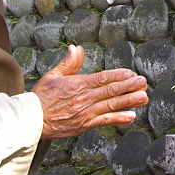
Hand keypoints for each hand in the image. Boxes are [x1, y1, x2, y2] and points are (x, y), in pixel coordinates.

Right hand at [32, 45, 147, 138]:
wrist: (31, 121)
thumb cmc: (41, 98)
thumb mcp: (53, 76)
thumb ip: (68, 63)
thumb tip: (77, 48)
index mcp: (78, 84)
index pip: (103, 78)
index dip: (119, 75)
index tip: (131, 73)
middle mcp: (84, 98)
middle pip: (110, 90)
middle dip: (129, 86)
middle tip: (143, 82)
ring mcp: (85, 113)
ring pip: (111, 105)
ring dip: (129, 101)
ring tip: (143, 97)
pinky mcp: (84, 125)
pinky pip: (104, 121)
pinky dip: (118, 118)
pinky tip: (131, 116)